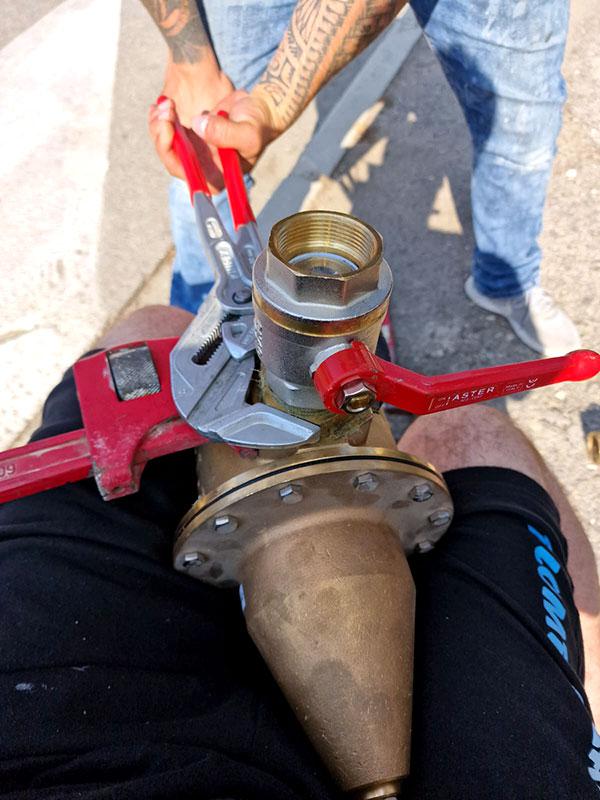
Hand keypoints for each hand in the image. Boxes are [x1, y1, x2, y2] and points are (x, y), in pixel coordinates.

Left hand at [149, 84, 279, 192]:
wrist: (259, 109)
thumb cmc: (258, 124)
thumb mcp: (248, 131)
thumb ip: (225, 132)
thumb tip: (199, 126)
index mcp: (217, 178)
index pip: (187, 174)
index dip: (171, 154)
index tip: (169, 128)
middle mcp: (203, 170)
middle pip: (171, 159)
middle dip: (162, 134)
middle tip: (166, 109)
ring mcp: (195, 154)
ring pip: (165, 145)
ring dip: (159, 124)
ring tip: (167, 103)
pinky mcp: (190, 138)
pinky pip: (168, 133)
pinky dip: (160, 119)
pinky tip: (160, 105)